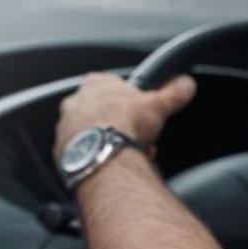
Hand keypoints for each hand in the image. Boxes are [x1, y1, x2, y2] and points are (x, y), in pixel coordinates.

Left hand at [54, 72, 196, 159]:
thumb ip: (173, 93)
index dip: (128, 99)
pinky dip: (97, 157)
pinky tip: (111, 164)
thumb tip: (186, 84)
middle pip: (101, 110)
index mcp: (96, 84)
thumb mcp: (158, 105)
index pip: (111, 85)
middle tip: (136, 136)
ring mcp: (65, 126)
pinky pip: (83, 152)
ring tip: (126, 153)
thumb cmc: (125, 124)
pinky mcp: (61, 150)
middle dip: (118, 123)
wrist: (103, 154)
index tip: (139, 111)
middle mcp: (75, 102)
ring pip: (91, 132)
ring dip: (108, 141)